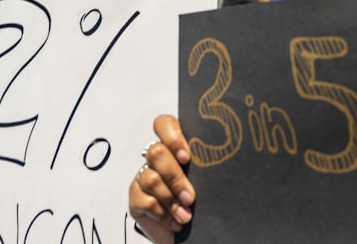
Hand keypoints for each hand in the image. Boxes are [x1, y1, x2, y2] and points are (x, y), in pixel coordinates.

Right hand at [128, 115, 195, 242]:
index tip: (186, 158)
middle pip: (156, 152)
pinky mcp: (136, 197)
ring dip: (171, 199)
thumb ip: (205, 164)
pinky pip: (144, 201)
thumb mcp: (206, 179)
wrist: (190, 232)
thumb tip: (220, 156)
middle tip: (189, 196)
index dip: (173, 138)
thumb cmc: (201, 202)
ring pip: (151, 178)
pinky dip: (162, 214)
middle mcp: (157, 159)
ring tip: (185, 214)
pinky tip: (174, 220)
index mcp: (174, 147)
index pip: (164, 124)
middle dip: (175, 177)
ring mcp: (143, 176)